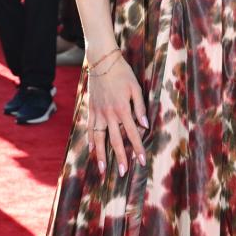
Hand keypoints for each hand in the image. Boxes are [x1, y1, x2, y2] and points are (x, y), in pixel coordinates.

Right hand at [87, 54, 147, 176]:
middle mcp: (109, 114)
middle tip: (122, 173)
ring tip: (102, 169)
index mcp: (123, 109)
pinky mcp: (91, 109)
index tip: (142, 161)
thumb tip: (145, 126)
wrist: (102, 62)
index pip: (132, 134)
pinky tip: (92, 150)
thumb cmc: (123, 74)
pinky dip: (91, 140)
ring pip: (99, 138)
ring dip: (101, 155)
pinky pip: (90, 128)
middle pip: (115, 141)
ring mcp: (98, 113)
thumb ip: (141, 108)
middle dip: (120, 158)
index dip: (137, 149)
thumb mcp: (136, 88)